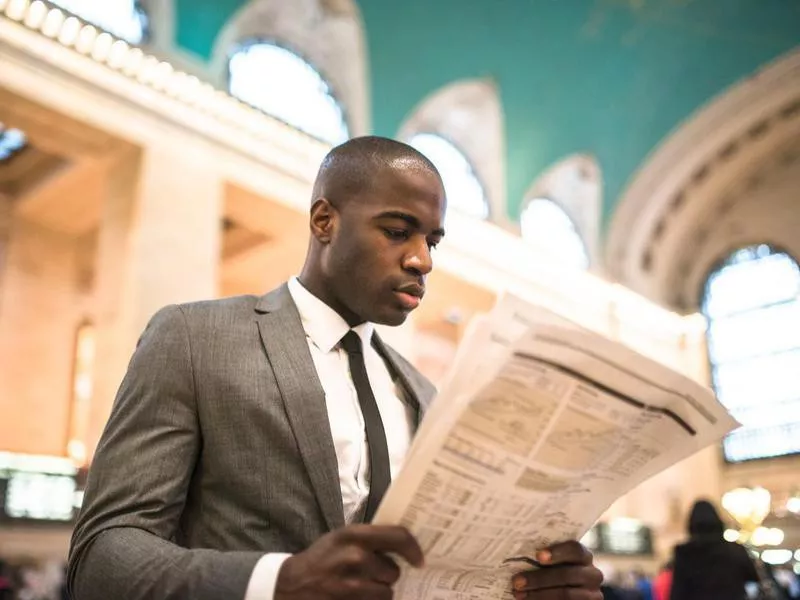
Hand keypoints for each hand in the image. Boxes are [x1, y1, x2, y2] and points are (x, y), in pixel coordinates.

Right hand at [274, 524, 423, 599]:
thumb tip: (403, 544)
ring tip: (361, 588)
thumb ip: (369, 539)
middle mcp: (355, 556)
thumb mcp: (341, 538)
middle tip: (372, 575)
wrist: (291, 584)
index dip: (413, 549)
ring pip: (386, 593)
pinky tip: (355, 597)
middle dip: (387, 576)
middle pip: (393, 571)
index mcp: (354, 534)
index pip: (398, 537)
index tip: (419, 559)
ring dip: (378, 593)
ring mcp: (351, 584)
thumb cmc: (321, 558)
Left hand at [511, 541, 602, 598]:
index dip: (557, 552)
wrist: (563, 593)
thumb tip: (518, 551)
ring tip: (518, 594)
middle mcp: (592, 574)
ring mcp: (592, 594)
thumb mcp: (552, 565)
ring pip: (566, 594)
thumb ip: (543, 558)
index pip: (575, 549)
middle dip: (539, 578)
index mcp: (583, 556)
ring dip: (539, 594)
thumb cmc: (551, 573)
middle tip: (516, 581)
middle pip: (567, 574)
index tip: (538, 556)